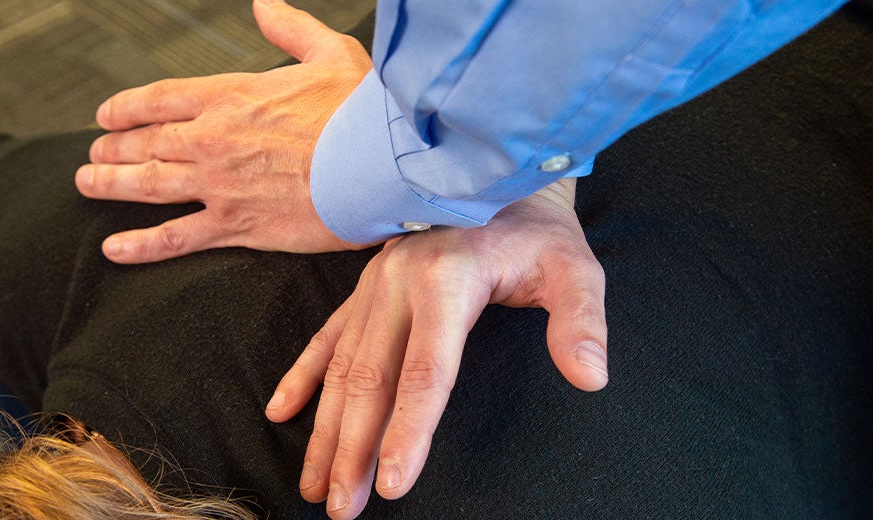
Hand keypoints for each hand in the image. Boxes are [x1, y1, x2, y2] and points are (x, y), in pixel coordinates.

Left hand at [77, 0, 374, 262]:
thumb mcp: (331, 53)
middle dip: (114, 146)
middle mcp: (214, 139)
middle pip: (146, 142)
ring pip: (148, 185)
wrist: (381, 165)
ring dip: (112, 184)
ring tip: (88, 184)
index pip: (160, 99)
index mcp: (232, 96)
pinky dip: (141, 245)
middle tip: (95, 153)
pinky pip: (175, 238)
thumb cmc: (363, 111)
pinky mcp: (236, 226)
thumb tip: (266, 7)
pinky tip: (115, 248)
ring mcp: (219, 185)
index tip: (107, 114)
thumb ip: (291, 30)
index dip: (127, 107)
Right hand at [265, 179, 608, 518]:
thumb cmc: (538, 231)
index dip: (408, 430)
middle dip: (351, 449)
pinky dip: (302, 376)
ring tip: (312, 485)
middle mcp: (399, 283)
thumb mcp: (573, 267)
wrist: (494, 169)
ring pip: (340, 366)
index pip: (426, 371)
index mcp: (448, 280)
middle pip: (369, 379)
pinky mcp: (366, 287)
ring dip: (325, 429)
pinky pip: (326, 335)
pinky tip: (282, 414)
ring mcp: (375, 284)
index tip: (393, 483)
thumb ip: (580, 321)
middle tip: (341, 508)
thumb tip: (590, 378)